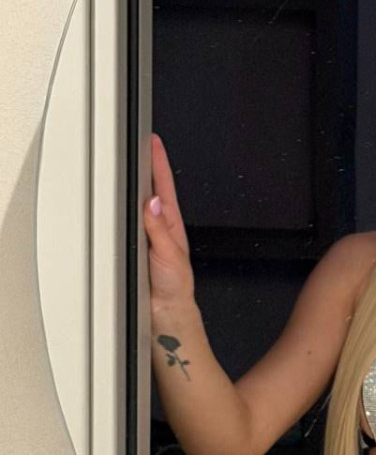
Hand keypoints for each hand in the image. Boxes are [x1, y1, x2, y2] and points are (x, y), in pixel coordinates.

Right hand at [142, 132, 195, 306]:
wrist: (166, 312)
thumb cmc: (174, 287)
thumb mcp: (169, 256)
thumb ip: (159, 231)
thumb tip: (153, 205)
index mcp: (171, 225)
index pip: (164, 187)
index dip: (159, 163)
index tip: (153, 142)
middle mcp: (160, 227)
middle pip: (152, 189)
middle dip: (147, 165)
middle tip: (141, 142)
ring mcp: (148, 235)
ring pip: (139, 203)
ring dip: (136, 184)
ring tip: (132, 162)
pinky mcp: (136, 246)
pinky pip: (128, 221)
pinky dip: (125, 207)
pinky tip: (121, 199)